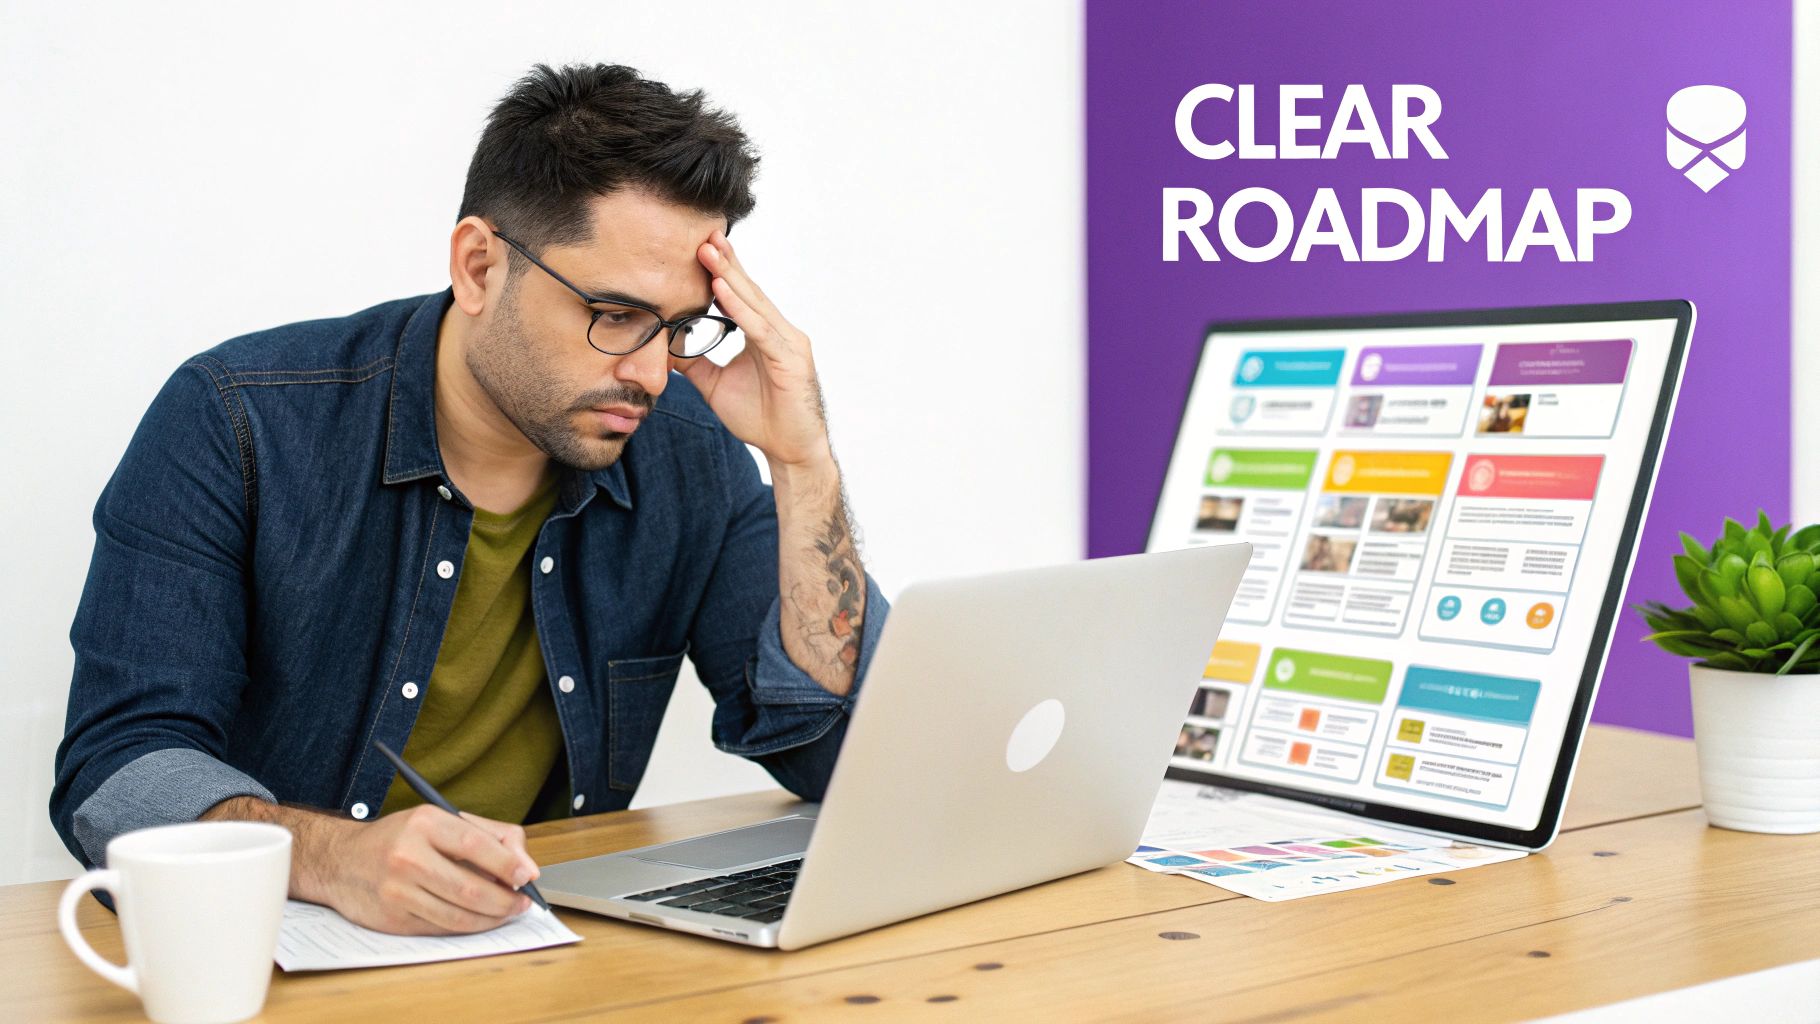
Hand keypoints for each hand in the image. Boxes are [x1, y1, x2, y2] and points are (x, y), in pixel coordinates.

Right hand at [322, 805, 539, 934]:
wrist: (341, 861)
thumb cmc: (401, 838)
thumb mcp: (441, 820)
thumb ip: (490, 836)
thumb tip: (526, 867)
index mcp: (423, 823)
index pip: (475, 845)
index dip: (507, 864)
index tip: (528, 876)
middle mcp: (407, 856)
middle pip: (469, 888)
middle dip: (505, 900)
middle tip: (522, 903)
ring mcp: (397, 891)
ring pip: (458, 915)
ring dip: (491, 919)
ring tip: (506, 912)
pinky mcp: (392, 919)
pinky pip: (441, 929)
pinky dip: (467, 927)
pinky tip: (478, 920)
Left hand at [672, 229, 833, 468]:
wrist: (790, 451)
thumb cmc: (762, 419)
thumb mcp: (715, 386)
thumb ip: (695, 363)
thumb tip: (664, 345)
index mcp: (765, 335)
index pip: (741, 296)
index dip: (721, 271)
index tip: (698, 247)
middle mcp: (780, 332)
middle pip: (748, 291)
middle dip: (725, 263)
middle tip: (702, 234)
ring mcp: (789, 343)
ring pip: (755, 304)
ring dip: (729, 277)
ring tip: (708, 252)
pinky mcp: (791, 360)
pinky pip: (761, 330)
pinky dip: (741, 309)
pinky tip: (721, 290)